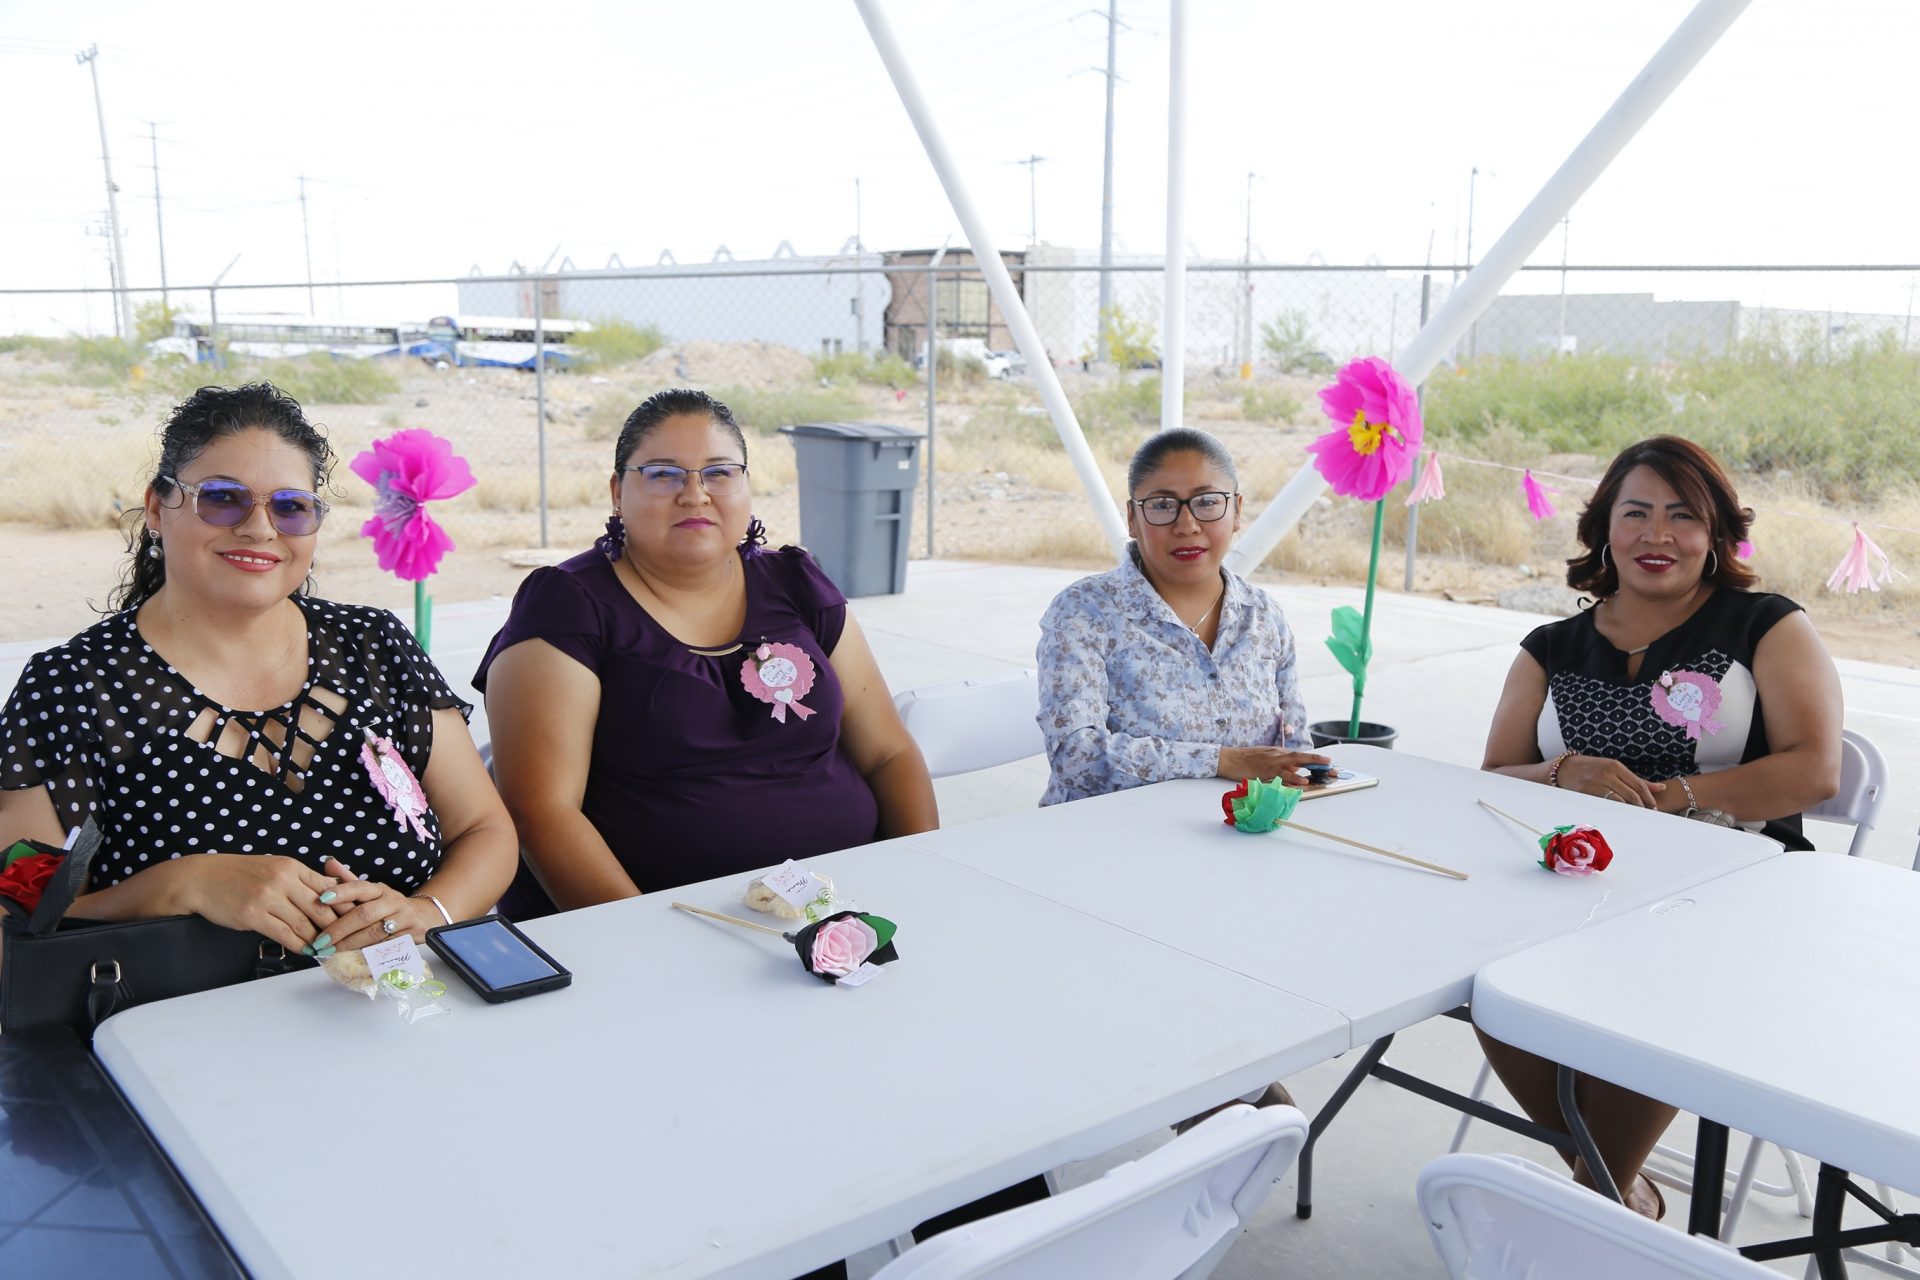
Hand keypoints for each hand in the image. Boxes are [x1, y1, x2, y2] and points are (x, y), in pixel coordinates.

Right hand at [175, 854, 342, 953]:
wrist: (202, 878)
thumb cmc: (240, 874)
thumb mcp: (275, 867)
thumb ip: (301, 879)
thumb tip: (331, 890)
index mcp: (292, 867)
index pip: (329, 888)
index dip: (345, 907)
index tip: (355, 921)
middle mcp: (283, 880)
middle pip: (321, 908)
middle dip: (337, 927)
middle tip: (347, 941)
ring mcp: (268, 897)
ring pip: (304, 924)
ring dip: (318, 940)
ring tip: (329, 950)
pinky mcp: (253, 915)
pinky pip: (284, 934)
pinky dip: (299, 945)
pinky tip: (307, 951)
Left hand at [314, 857, 432, 950]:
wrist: (423, 916)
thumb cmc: (387, 906)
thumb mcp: (370, 892)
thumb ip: (348, 881)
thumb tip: (329, 862)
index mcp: (379, 889)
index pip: (360, 887)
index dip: (341, 892)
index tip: (322, 899)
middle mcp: (392, 901)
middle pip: (365, 914)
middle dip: (340, 928)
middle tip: (321, 941)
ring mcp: (403, 918)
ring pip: (374, 932)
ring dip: (350, 943)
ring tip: (331, 951)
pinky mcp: (411, 935)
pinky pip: (386, 946)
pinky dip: (368, 952)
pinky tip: (352, 957)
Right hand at [1217, 746, 1330, 784]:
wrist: (1229, 758)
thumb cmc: (1246, 759)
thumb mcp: (1266, 757)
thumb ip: (1281, 764)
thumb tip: (1295, 771)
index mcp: (1279, 752)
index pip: (1300, 755)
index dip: (1314, 758)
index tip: (1328, 763)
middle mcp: (1278, 755)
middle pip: (1301, 757)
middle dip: (1317, 760)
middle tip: (1331, 765)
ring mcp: (1272, 762)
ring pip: (1294, 764)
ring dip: (1309, 768)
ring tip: (1324, 772)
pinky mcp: (1265, 771)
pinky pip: (1282, 775)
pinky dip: (1293, 779)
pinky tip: (1302, 782)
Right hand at [1556, 754, 1664, 807]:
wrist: (1564, 769)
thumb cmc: (1591, 770)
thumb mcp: (1613, 769)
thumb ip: (1636, 780)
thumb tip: (1661, 788)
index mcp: (1615, 766)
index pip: (1639, 785)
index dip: (1649, 799)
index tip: (1653, 809)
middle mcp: (1607, 773)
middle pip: (1632, 794)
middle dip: (1642, 807)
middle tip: (1646, 817)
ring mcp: (1597, 782)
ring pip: (1621, 801)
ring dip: (1630, 811)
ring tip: (1635, 817)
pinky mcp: (1587, 792)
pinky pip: (1607, 804)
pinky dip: (1616, 811)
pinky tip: (1620, 815)